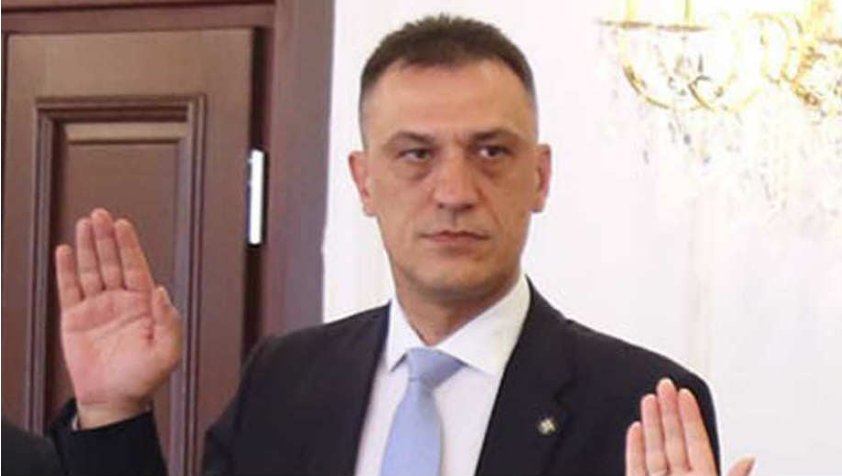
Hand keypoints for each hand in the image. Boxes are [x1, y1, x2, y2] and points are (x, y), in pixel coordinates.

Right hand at [55, 208, 181, 427]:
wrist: (114, 400)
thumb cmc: (144, 377)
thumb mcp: (168, 352)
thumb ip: (170, 321)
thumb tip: (162, 291)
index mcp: (143, 304)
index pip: (135, 267)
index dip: (128, 246)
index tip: (122, 225)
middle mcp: (120, 301)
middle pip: (111, 262)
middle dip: (106, 238)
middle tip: (100, 215)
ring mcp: (97, 308)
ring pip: (91, 270)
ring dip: (88, 247)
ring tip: (84, 224)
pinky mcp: (74, 319)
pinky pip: (69, 290)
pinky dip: (66, 270)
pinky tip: (65, 251)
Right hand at [626, 378, 754, 475]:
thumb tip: (749, 459)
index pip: (697, 442)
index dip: (691, 417)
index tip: (685, 393)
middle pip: (674, 440)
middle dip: (669, 410)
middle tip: (665, 385)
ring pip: (654, 449)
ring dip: (651, 423)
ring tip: (649, 398)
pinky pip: (636, 466)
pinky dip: (634, 448)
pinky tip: (635, 429)